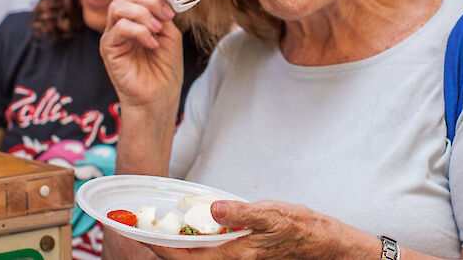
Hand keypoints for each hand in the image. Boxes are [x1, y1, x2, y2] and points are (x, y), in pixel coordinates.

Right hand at [100, 0, 183, 111]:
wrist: (159, 96)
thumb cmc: (165, 68)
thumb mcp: (170, 33)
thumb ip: (162, 12)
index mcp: (135, 17)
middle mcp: (120, 23)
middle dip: (149, 0)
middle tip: (166, 18)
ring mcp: (112, 35)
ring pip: (118, 6)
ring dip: (144, 14)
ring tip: (158, 30)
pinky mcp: (108, 48)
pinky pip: (120, 27)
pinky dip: (140, 31)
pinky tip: (152, 44)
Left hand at [148, 200, 375, 259]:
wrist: (325, 244)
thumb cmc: (302, 230)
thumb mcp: (274, 214)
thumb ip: (243, 213)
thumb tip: (214, 208)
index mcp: (234, 255)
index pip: (184, 256)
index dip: (157, 246)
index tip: (137, 231)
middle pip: (185, 258)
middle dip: (160, 244)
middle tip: (138, 225)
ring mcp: (235, 256)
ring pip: (196, 254)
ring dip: (174, 242)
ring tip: (156, 224)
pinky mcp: (241, 251)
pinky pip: (208, 248)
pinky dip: (193, 238)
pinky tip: (190, 223)